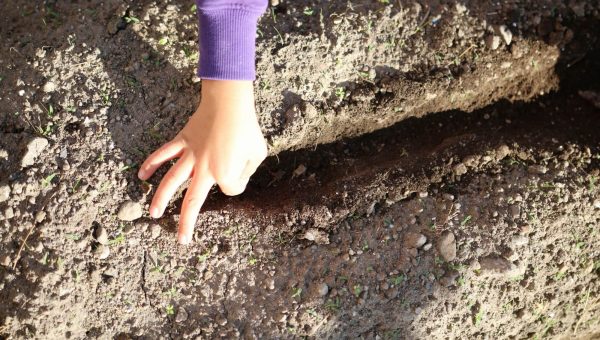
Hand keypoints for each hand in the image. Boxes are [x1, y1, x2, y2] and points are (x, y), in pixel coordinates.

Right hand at [138, 80, 267, 243]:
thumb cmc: (247, 128)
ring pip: (171, 181)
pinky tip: (142, 175)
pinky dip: (151, 163)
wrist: (229, 103)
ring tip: (153, 213)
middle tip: (181, 239)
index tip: (241, 173)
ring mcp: (191, 155)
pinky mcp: (182, 141)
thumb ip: (247, 171)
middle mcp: (204, 168)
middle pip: (192, 201)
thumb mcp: (258, 153)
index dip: (237, 184)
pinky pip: (164, 154)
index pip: (230, 190)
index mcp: (225, 173)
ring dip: (161, 198)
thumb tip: (234, 179)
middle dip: (186, 222)